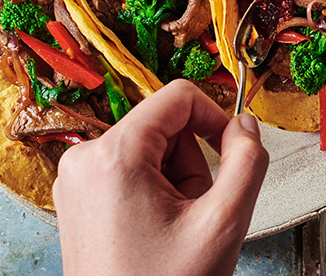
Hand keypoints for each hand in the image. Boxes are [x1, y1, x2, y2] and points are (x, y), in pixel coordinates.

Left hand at [54, 79, 269, 275]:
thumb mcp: (223, 222)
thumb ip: (247, 161)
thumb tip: (246, 124)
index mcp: (114, 156)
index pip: (179, 97)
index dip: (216, 118)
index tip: (232, 151)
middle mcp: (85, 159)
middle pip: (165, 124)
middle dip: (191, 162)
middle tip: (194, 211)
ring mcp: (77, 178)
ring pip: (150, 148)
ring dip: (174, 179)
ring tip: (174, 225)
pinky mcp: (79, 195)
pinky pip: (131, 169)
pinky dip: (154, 191)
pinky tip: (156, 228)